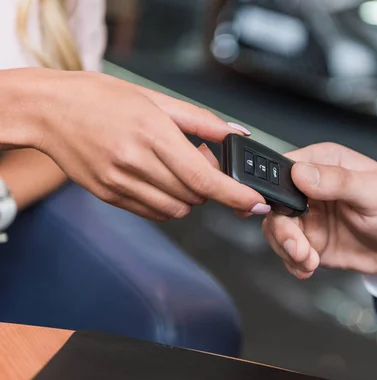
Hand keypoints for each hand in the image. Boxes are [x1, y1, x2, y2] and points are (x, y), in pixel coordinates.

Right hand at [7, 68, 268, 220]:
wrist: (49, 110)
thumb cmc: (100, 98)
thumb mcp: (156, 100)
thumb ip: (201, 122)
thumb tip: (236, 135)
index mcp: (152, 135)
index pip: (204, 178)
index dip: (234, 194)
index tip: (254, 203)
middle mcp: (136, 164)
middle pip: (195, 195)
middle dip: (211, 187)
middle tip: (205, 163)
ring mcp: (120, 183)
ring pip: (177, 208)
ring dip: (190, 196)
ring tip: (177, 169)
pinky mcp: (110, 196)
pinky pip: (153, 212)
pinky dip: (168, 202)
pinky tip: (160, 179)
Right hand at [262, 143, 376, 279]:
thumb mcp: (374, 192)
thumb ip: (338, 181)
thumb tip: (303, 173)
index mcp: (325, 162)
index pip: (284, 166)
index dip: (272, 187)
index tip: (277, 209)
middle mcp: (311, 187)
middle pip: (275, 202)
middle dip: (282, 229)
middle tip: (299, 248)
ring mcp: (308, 215)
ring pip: (277, 229)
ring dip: (287, 248)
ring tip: (308, 260)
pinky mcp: (309, 240)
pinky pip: (287, 250)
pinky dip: (293, 262)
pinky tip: (308, 267)